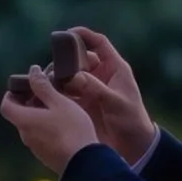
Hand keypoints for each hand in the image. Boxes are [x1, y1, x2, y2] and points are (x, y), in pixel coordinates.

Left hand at [0, 67, 99, 174]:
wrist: (85, 163)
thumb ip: (44, 87)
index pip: (6, 105)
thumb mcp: (59, 102)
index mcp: (24, 121)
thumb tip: (32, 72)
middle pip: (20, 114)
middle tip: (49, 90)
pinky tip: (66, 122)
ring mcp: (36, 148)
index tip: (26, 85)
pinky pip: (42, 136)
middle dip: (31, 100)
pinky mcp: (47, 156)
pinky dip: (48, 126)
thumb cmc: (72, 129)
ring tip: (61, 105)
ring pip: (33, 125)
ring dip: (41, 114)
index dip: (12, 93)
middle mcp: (26, 136)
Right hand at [62, 26, 154, 165]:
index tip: (67, 33)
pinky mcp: (82, 103)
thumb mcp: (116, 102)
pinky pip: (66, 92)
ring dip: (59, 76)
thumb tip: (74, 77)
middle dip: (66, 60)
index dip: (84, 35)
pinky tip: (47, 94)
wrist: (133, 147)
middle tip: (54, 68)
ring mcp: (90, 89)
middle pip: (79, 59)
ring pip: (70, 75)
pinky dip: (57, 91)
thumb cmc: (132, 121)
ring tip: (48, 83)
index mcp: (115, 69)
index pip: (99, 43)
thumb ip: (96, 88)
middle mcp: (101, 76)